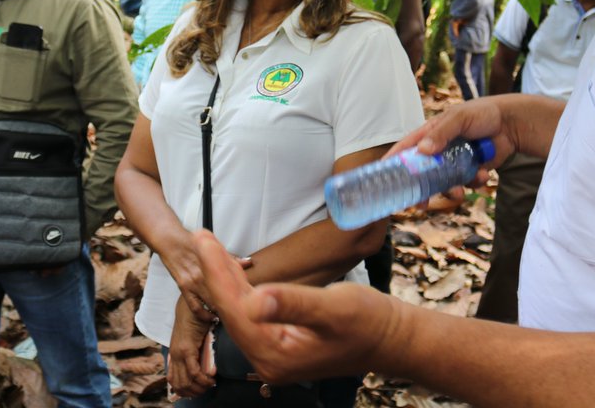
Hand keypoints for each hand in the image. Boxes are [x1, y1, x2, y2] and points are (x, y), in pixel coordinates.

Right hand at [167, 235, 252, 323]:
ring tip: (228, 315)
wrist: (171, 242)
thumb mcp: (213, 247)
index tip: (247, 299)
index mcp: (214, 263)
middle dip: (233, 304)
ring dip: (221, 311)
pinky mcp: (184, 288)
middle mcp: (205, 274)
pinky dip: (205, 315)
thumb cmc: (191, 243)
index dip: (241, 293)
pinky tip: (212, 317)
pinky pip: (196, 307)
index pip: (232, 281)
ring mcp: (194, 282)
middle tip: (240, 310)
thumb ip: (231, 257)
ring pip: (212, 303)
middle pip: (223, 294)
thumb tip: (247, 262)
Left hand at [167, 293, 217, 397]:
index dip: (185, 390)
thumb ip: (196, 351)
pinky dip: (203, 380)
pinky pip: (193, 372)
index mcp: (175, 354)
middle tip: (206, 390)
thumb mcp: (193, 339)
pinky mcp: (186, 349)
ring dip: (199, 388)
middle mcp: (175, 355)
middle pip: (179, 385)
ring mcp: (179, 353)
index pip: (173, 381)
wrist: (191, 303)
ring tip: (209, 385)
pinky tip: (211, 379)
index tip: (198, 390)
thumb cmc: (195, 318)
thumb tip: (206, 365)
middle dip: (194, 392)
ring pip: (185, 382)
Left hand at [191, 230, 392, 383]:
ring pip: (240, 312)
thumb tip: (255, 300)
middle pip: (232, 311)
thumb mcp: (334, 308)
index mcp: (276, 354)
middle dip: (215, 273)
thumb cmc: (369, 322)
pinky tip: (236, 272)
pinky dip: (242, 290)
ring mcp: (273, 354)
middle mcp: (268, 360)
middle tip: (202, 236)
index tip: (203, 240)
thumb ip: (294, 304)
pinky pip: (252, 314)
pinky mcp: (280, 344)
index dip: (216, 272)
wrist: (392, 339)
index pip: (235, 308)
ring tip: (212, 248)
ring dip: (226, 279)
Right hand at [387, 94, 566, 194]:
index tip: (381, 179)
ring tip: (458, 193)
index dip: (392, 163)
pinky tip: (484, 174)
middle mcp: (439, 150)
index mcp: (430, 135)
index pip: (405, 149)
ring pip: (444, 184)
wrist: (512, 124)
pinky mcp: (471, 170)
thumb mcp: (459, 118)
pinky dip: (474, 183)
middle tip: (418, 205)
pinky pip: (466, 184)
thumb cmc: (482, 113)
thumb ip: (441, 133)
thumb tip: (423, 151)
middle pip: (422, 174)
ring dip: (450, 191)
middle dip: (420, 191)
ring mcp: (454, 162)